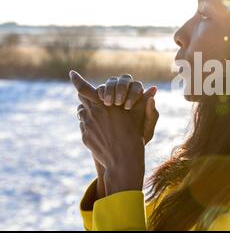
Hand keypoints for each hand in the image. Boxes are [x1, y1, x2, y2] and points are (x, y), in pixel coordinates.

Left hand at [70, 71, 158, 194]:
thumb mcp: (140, 117)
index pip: (84, 88)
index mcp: (104, 104)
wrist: (123, 159)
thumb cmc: (135, 136)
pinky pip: (84, 125)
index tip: (72, 73)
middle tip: (88, 94)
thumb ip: (143, 102)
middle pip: (81, 98)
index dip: (77, 80)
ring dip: (88, 110)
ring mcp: (87, 125)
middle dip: (85, 95)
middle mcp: (92, 113)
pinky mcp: (85, 137)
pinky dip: (90, 124)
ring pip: (82, 112)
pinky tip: (100, 129)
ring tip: (98, 114)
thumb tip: (154, 89)